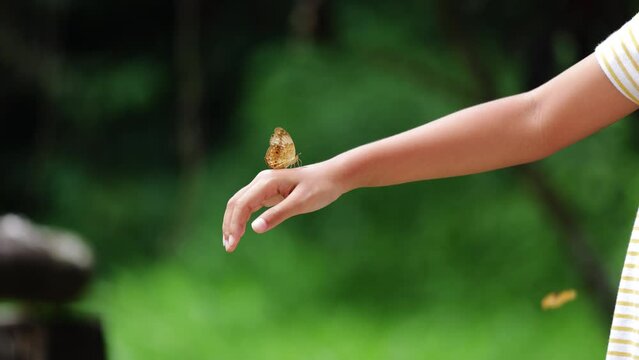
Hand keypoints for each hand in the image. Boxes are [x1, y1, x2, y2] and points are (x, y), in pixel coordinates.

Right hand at [222, 161, 344, 251]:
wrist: (332, 176)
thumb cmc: (319, 188)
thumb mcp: (301, 203)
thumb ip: (278, 215)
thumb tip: (254, 228)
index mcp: (266, 182)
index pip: (242, 204)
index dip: (234, 225)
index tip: (233, 244)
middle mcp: (261, 181)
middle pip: (236, 203)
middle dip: (229, 225)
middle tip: (229, 248)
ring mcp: (263, 184)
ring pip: (239, 203)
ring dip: (232, 222)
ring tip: (230, 243)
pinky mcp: (267, 190)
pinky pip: (248, 204)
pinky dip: (241, 217)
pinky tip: (240, 231)